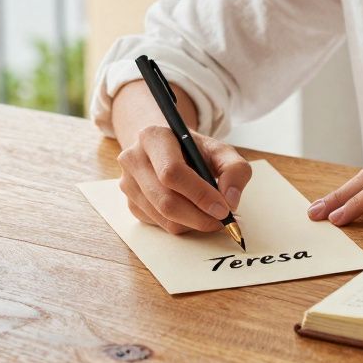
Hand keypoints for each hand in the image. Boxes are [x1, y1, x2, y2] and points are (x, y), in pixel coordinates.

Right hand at [117, 125, 252, 234]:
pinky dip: (182, 225)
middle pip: (166, 200)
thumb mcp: (219, 150)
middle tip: (223, 221)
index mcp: (153, 137)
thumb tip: (231, 200)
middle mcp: (134, 159)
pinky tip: (194, 213)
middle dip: (199, 217)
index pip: (172, 172)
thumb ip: (234, 169)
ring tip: (213, 217)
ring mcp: (128, 183)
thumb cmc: (193, 149)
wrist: (166, 148)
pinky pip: (159, 225)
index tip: (223, 208)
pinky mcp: (131, 203)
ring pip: (163, 218)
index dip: (199, 194)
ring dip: (193, 224)